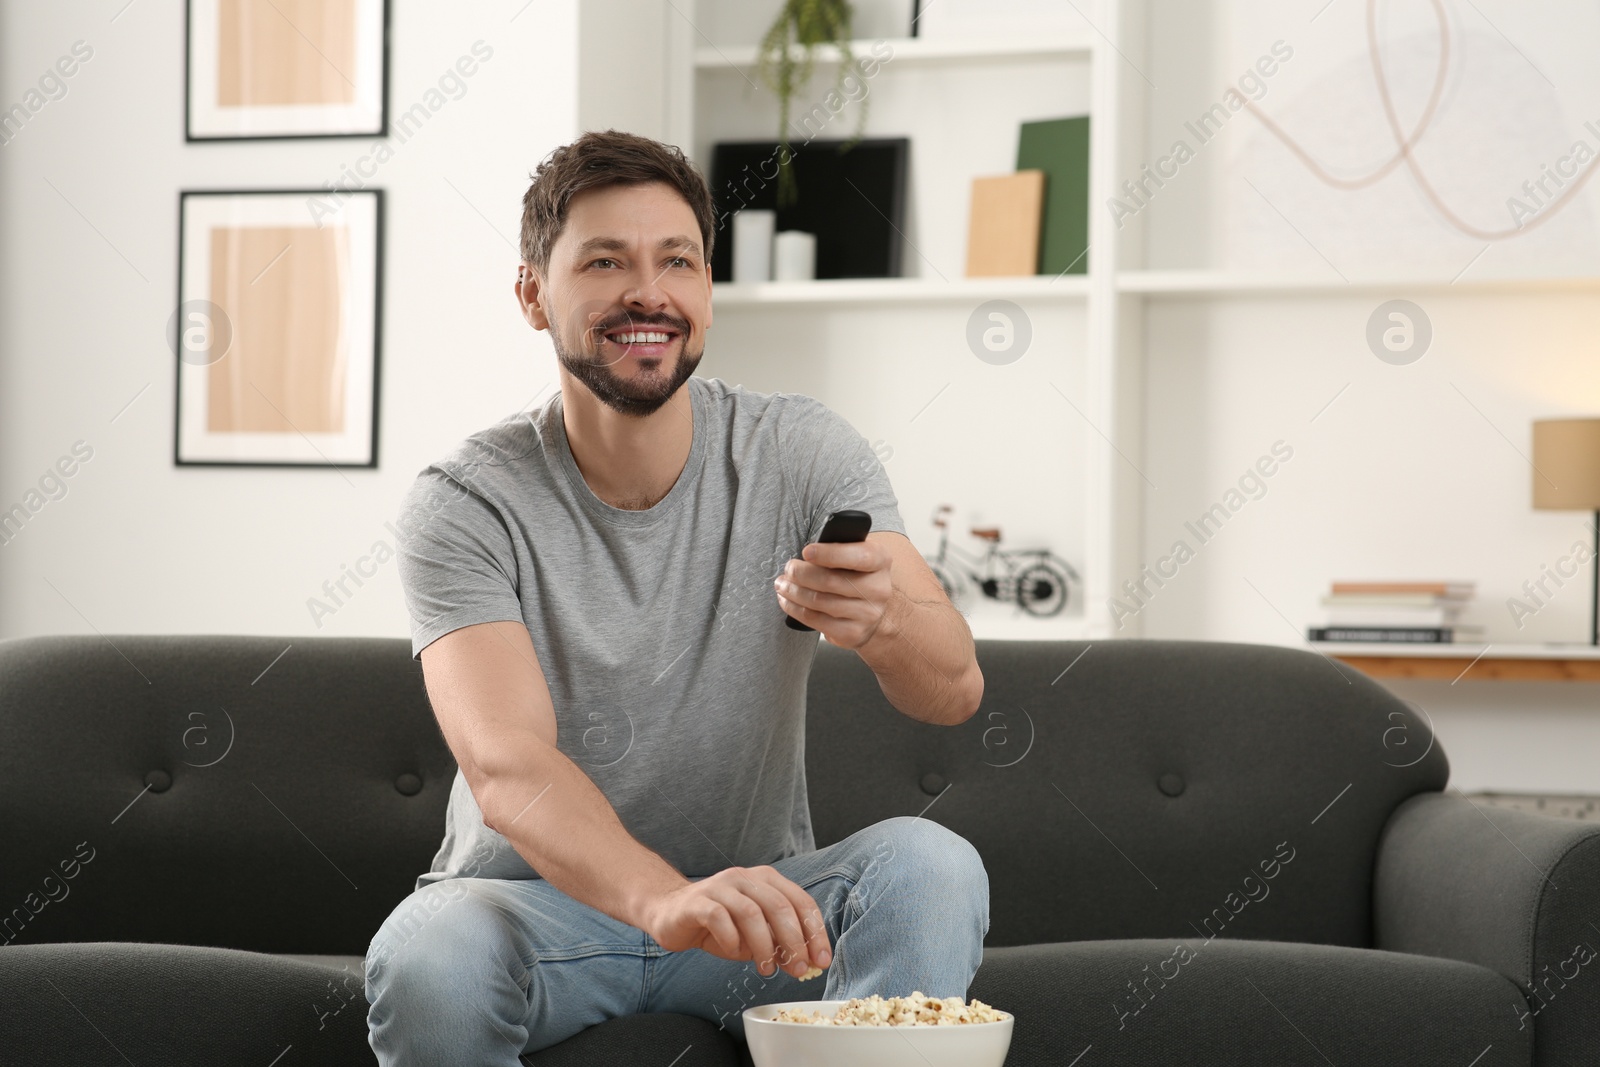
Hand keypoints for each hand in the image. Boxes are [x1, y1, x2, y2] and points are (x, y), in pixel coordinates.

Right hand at [642, 865, 832, 977]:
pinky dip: (731, 940)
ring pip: (752, 913)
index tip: (821, 960)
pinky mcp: (698, 902)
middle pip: (780, 906)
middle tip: (798, 970)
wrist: (671, 913)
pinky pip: (719, 918)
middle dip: (794, 941)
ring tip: (767, 969)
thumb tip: (807, 964)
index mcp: (766, 880)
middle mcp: (745, 878)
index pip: (801, 902)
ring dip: (764, 945)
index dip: (815, 932)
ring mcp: (721, 887)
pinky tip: (734, 953)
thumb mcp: (755, 935)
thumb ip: (779, 943)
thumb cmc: (719, 924)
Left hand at [774, 539, 892, 648]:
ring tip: (782, 584)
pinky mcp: (853, 633)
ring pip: (819, 601)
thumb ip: (837, 547)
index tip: (806, 551)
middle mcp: (879, 589)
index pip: (858, 556)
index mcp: (880, 560)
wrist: (870, 609)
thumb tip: (808, 552)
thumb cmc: (855, 574)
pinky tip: (787, 600)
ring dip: (793, 591)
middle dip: (801, 573)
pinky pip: (815, 620)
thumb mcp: (854, 554)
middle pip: (831, 581)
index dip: (830, 554)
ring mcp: (867, 614)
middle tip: (788, 568)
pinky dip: (794, 608)